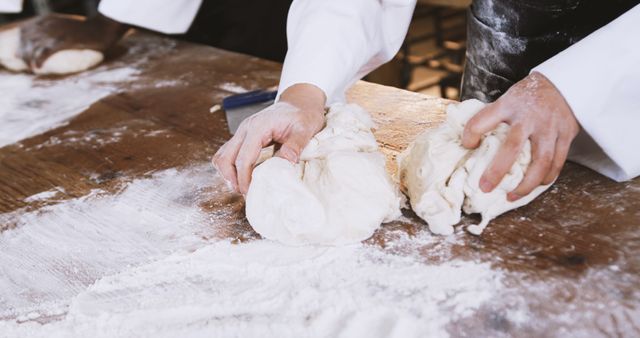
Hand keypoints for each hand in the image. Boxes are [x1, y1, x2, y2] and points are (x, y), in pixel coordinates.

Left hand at [17, 13, 127, 69]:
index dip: (21, 43)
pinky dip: (39, 60)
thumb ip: (55, 30)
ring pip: (33, 46)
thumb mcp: (66, 26)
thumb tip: (47, 43)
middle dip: (23, 53)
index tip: (22, 54)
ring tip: (32, 68)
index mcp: (48, 20)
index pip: (25, 30)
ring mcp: (56, 33)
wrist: (103, 29)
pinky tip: (38, 67)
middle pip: (26, 39)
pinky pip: (46, 51)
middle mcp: (49, 24)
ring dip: (29, 58)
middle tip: (27, 65)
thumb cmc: (87, 31)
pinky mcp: (64, 41)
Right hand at [212, 83, 325, 193]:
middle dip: (231, 178)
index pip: (243, 158)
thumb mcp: (305, 129)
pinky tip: (243, 176)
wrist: (299, 102)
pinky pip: (228, 154)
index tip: (250, 193)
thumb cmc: (303, 115)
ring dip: (228, 173)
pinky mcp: (243, 137)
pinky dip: (231, 167)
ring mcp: (242, 132)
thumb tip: (287, 160)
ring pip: (222, 156)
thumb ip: (296, 144)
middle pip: (225, 158)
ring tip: (243, 186)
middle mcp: (245, 129)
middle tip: (245, 192)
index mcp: (258, 127)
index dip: (244, 178)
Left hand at [462, 72, 579, 200]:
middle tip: (484, 187)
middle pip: (512, 146)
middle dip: (497, 170)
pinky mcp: (566, 134)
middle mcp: (530, 116)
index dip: (471, 133)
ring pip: (541, 160)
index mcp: (509, 104)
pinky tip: (536, 186)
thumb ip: (492, 118)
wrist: (562, 84)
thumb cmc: (527, 97)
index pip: (483, 119)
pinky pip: (558, 162)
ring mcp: (550, 127)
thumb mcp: (506, 99)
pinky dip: (546, 177)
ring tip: (512, 196)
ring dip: (527, 183)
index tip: (467, 145)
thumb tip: (469, 143)